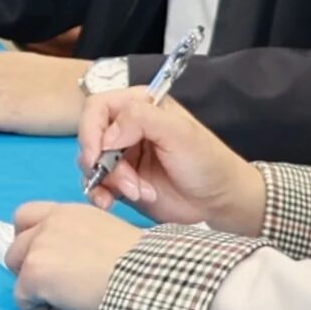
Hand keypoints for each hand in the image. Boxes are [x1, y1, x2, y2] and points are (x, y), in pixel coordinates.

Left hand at [2, 201, 146, 309]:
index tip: (50, 262)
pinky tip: (71, 309)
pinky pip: (23, 301)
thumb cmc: (139, 267)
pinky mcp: (33, 272)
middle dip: (30, 269)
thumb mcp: (105, 238)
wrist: (145, 280)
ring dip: (37, 290)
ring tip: (70, 298)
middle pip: (14, 248)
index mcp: (68, 212)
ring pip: (16, 275)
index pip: (25, 217)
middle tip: (59, 286)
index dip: (30, 241)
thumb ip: (77, 240)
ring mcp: (38, 246)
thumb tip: (63, 263)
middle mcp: (49, 222)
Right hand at [79, 86, 263, 229]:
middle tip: (129, 183)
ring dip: (109, 181)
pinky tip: (109, 203)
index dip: (91, 130)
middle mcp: (126, 128)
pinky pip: (96, 186)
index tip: (97, 155)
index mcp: (139, 106)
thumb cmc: (206, 161)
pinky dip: (99, 195)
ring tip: (139, 192)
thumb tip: (107, 136)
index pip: (97, 107)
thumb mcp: (179, 133)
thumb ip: (141, 120)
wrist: (220, 201)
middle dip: (104, 163)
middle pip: (91, 138)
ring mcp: (122, 156)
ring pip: (90, 164)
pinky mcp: (121, 182)